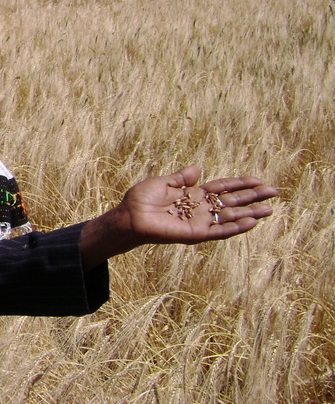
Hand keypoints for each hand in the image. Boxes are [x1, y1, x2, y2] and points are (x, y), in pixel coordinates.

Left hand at [81, 166, 276, 269]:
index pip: (222, 188)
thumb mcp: (163, 182)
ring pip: (230, 217)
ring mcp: (199, 222)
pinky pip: (219, 231)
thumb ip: (182, 178)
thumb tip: (198, 169)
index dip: (240, 184)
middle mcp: (199, 209)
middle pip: (232, 201)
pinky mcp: (196, 234)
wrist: (129, 216)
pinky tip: (251, 222)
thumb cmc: (141, 199)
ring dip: (250, 213)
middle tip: (274, 192)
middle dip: (253, 196)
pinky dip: (235, 227)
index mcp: (193, 195)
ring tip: (269, 209)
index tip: (259, 180)